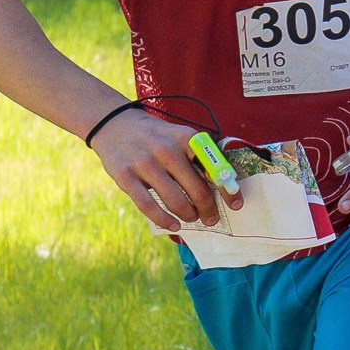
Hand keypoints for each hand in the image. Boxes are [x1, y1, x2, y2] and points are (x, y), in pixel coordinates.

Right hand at [89, 110, 228, 230]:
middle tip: (210, 218)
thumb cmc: (156, 136)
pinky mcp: (125, 177)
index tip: (236, 204)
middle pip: (197, 189)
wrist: (114, 124)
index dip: (227, 190)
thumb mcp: (179, 136)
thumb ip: (198, 156)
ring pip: (175, 200)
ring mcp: (145, 163)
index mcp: (185, 138)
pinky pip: (148, 206)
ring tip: (191, 217)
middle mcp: (167, 149)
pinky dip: (164, 220)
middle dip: (207, 209)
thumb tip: (223, 186)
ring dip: (188, 215)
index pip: (214, 168)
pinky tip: (173, 225)